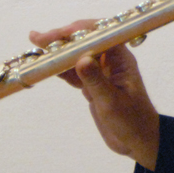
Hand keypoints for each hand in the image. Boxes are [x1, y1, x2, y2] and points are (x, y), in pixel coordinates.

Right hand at [29, 21, 159, 169]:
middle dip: (61, 39)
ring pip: (76, 55)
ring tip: (35, 48)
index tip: (56, 36)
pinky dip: (59, 69)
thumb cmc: (131, 121)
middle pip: (84, 41)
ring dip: (57, 52)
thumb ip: (96, 81)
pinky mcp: (92, 84)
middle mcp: (110, 60)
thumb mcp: (112, 102)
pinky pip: (73, 71)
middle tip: (37, 39)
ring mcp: (101, 71)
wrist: (138, 141)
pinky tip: (44, 66)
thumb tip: (81, 58)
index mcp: (121, 58)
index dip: (76, 31)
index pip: (99, 34)